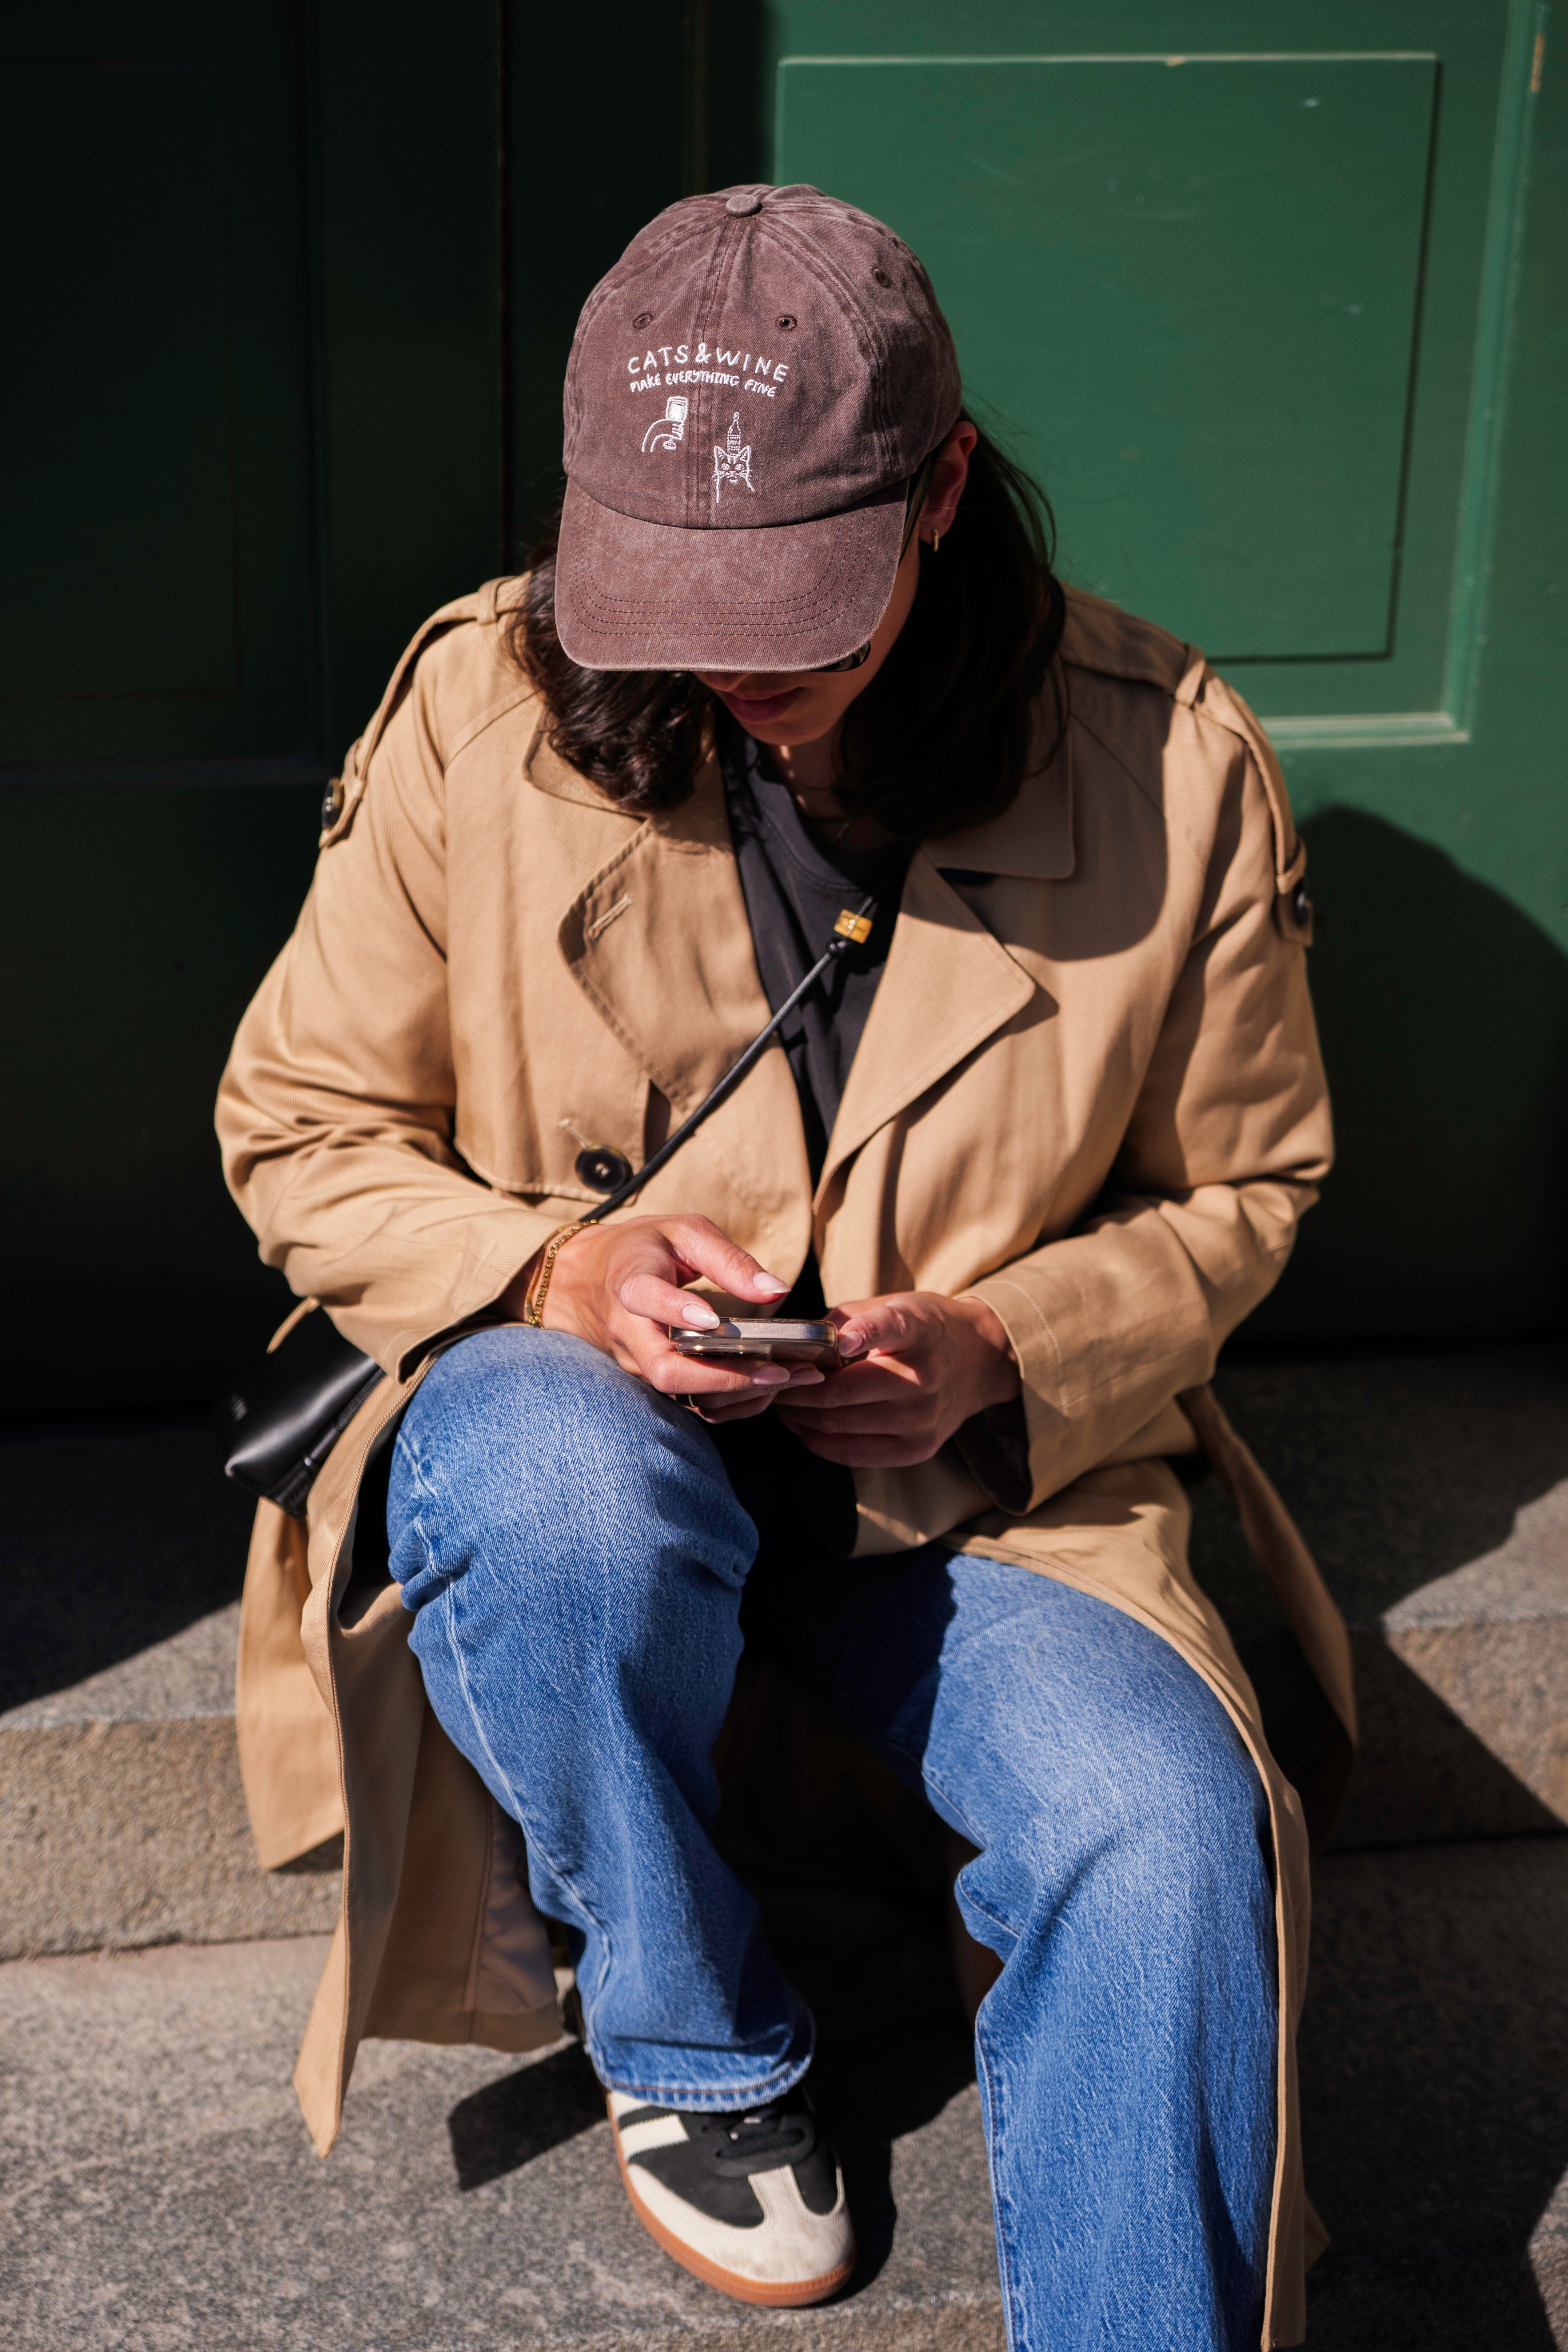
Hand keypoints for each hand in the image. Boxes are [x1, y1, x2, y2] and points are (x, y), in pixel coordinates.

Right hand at [502, 1215, 826, 1421]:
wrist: (586, 1280)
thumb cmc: (643, 1249)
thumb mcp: (683, 1233)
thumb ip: (728, 1259)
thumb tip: (776, 1290)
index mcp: (632, 1282)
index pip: (647, 1299)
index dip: (677, 1310)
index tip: (713, 1320)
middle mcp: (629, 1332)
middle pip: (665, 1369)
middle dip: (725, 1378)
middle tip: (780, 1372)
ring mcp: (637, 1362)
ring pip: (682, 1391)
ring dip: (737, 1393)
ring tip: (791, 1379)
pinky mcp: (649, 1378)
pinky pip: (688, 1399)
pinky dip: (730, 1399)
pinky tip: (769, 1386)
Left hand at [777, 1291, 1018, 1467]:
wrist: (978, 1360)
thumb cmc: (921, 1328)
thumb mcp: (890, 1305)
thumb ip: (842, 1322)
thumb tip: (791, 1348)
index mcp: (920, 1330)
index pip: (892, 1328)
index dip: (864, 1332)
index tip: (838, 1339)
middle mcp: (925, 1378)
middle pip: (842, 1393)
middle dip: (794, 1389)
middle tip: (768, 1381)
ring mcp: (923, 1419)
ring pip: (839, 1426)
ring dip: (799, 1416)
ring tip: (780, 1402)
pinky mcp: (918, 1449)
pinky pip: (852, 1454)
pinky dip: (818, 1440)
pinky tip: (801, 1425)